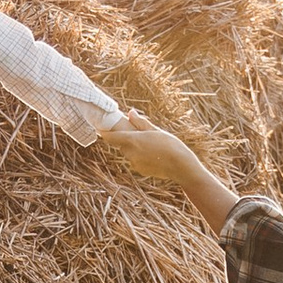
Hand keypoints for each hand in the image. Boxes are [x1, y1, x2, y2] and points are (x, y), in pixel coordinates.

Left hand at [100, 115, 239, 231]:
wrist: (180, 166)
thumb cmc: (170, 145)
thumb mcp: (155, 130)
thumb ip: (140, 123)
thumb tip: (130, 113)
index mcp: (132, 140)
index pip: (110, 137)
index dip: (104, 132)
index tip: (101, 128)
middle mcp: (130, 153)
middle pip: (121, 143)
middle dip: (126, 138)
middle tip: (137, 132)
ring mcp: (134, 163)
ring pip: (129, 152)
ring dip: (134, 147)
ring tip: (151, 145)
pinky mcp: (139, 170)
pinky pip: (135, 160)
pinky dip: (140, 156)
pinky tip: (154, 154)